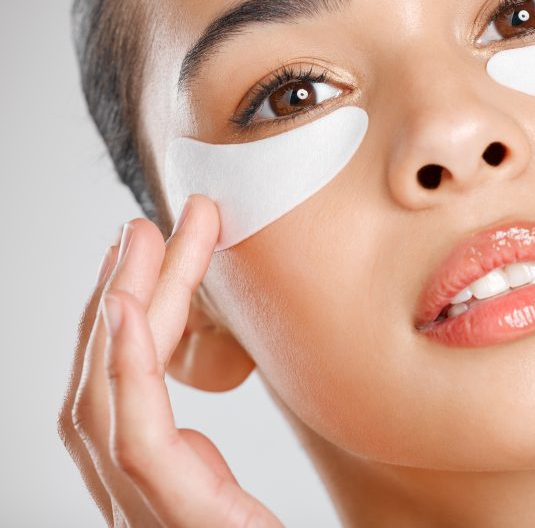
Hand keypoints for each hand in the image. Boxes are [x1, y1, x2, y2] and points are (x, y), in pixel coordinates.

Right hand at [57, 195, 282, 526]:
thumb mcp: (239, 503)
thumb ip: (210, 470)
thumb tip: (203, 421)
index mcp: (154, 492)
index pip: (123, 394)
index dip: (124, 322)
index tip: (147, 252)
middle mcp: (137, 502)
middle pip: (106, 385)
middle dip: (117, 301)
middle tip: (139, 226)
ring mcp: (148, 516)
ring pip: (106, 402)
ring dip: (121, 314)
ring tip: (138, 244)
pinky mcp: (178, 521)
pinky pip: (135, 441)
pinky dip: (125, 373)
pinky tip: (131, 314)